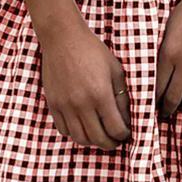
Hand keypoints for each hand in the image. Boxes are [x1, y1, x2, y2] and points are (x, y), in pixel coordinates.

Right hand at [39, 20, 132, 149]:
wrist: (63, 38)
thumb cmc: (92, 50)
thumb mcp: (115, 69)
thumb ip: (122, 95)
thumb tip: (127, 117)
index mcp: (100, 94)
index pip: (116, 128)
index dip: (124, 135)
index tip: (127, 132)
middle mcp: (82, 104)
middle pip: (98, 139)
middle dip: (111, 143)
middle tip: (116, 140)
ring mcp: (65, 106)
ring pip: (80, 138)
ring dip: (93, 142)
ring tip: (100, 136)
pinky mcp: (53, 104)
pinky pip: (64, 129)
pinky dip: (75, 133)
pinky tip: (83, 126)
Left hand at [155, 0, 181, 116]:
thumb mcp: (169, 27)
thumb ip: (164, 49)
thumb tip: (157, 69)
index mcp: (168, 53)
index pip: (157, 86)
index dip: (153, 100)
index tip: (151, 106)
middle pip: (173, 96)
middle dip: (167, 108)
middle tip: (164, 114)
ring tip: (181, 109)